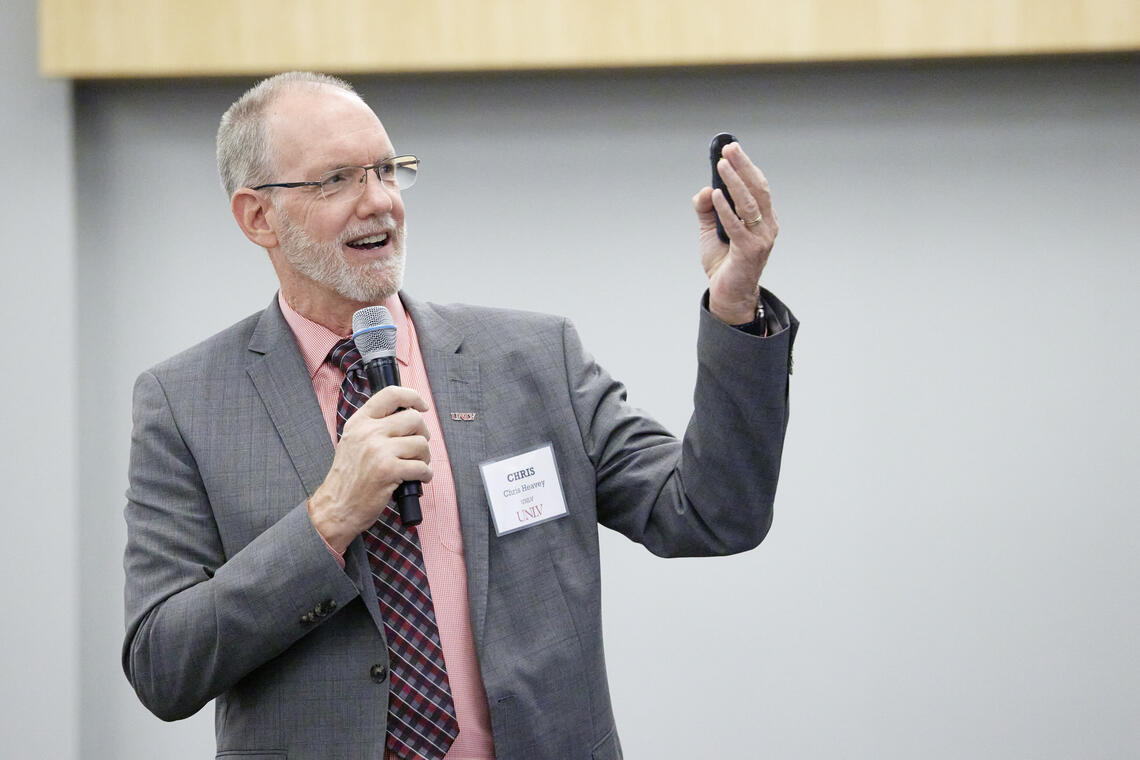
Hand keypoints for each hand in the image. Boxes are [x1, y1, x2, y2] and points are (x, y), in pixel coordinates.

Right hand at [308, 386, 432, 552]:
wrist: (336, 507)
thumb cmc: (349, 477)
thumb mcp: (353, 441)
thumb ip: (374, 426)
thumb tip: (407, 415)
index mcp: (359, 421)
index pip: (391, 394)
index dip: (413, 397)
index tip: (422, 406)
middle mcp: (368, 432)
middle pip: (414, 419)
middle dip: (423, 434)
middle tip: (418, 448)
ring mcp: (378, 450)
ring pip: (421, 443)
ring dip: (424, 457)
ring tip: (415, 465)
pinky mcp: (389, 470)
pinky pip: (422, 466)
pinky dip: (426, 474)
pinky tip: (418, 478)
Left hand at [692, 142, 778, 324]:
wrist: (728, 293)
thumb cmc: (724, 261)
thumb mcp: (711, 230)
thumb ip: (707, 209)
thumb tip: (704, 189)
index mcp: (764, 218)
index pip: (758, 185)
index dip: (746, 165)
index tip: (731, 148)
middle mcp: (767, 226)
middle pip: (757, 189)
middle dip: (743, 166)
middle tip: (729, 148)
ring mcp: (761, 239)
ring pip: (749, 203)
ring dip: (735, 182)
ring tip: (722, 165)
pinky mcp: (749, 251)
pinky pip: (736, 225)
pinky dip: (725, 209)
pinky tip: (714, 194)